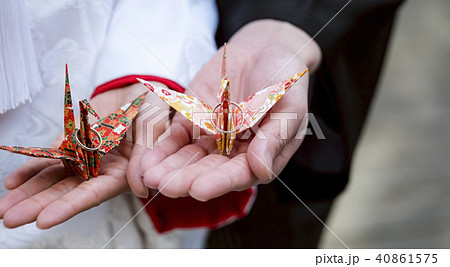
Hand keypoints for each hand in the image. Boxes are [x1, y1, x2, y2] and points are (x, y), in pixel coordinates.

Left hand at [0, 83, 168, 228]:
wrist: (138, 88)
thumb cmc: (152, 107)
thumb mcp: (153, 126)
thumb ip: (146, 155)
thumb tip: (140, 187)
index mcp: (124, 172)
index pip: (94, 193)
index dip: (70, 206)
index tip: (44, 220)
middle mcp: (102, 170)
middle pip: (67, 191)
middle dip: (39, 205)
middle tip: (12, 218)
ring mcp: (85, 158)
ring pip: (54, 178)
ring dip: (29, 192)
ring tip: (5, 208)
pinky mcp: (73, 144)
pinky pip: (50, 158)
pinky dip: (31, 168)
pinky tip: (14, 181)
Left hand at [138, 20, 321, 200]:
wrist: (264, 49)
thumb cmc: (285, 79)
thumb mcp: (290, 105)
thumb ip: (275, 137)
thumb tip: (261, 169)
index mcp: (261, 155)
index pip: (239, 173)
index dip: (219, 182)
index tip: (199, 189)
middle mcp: (233, 152)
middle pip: (209, 170)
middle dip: (187, 179)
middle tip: (168, 187)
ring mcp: (211, 137)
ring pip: (188, 158)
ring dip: (170, 169)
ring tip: (152, 177)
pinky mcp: (192, 121)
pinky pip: (175, 138)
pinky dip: (161, 150)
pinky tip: (147, 162)